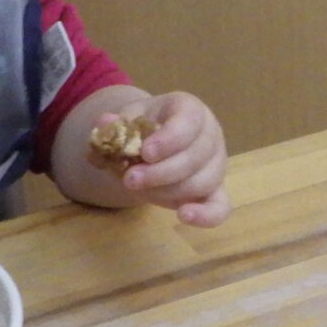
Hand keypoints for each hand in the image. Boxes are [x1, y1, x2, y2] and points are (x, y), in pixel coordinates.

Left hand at [121, 91, 230, 226]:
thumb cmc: (144, 127)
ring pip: (203, 182)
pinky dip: (205, 215)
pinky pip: (220, 207)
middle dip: (161, 172)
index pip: (189, 122)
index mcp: (190, 109)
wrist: (153, 144)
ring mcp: (216, 164)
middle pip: (196, 156)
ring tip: (139, 191)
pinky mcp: (216, 190)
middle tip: (130, 179)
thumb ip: (116, 123)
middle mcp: (211, 134)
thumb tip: (106, 123)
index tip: (145, 153)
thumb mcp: (128, 118)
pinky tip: (183, 216)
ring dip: (169, 191)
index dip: (169, 139)